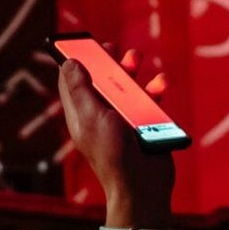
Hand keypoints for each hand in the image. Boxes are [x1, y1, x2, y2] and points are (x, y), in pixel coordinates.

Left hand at [57, 59, 174, 224]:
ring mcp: (123, 119)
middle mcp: (100, 115)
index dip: (75, 61)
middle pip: (101, 79)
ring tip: (137, 58)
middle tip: (114, 46)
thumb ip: (81, 89)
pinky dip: (154, 88)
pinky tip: (159, 84)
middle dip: (108, 61)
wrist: (142, 185)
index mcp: (81, 114)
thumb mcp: (92, 117)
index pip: (71, 82)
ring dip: (133, 70)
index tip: (82, 43)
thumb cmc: (113, 154)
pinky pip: (149, 100)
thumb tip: (69, 63)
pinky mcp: (145, 123)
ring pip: (127, 86)